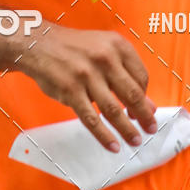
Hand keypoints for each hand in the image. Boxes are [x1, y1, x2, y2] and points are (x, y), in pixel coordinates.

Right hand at [20, 24, 156, 150]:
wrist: (38, 44)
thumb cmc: (74, 47)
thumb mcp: (103, 46)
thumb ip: (124, 70)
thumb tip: (146, 103)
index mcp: (117, 45)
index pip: (141, 76)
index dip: (146, 97)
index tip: (148, 110)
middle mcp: (105, 59)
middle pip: (131, 94)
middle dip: (144, 116)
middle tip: (150, 129)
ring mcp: (87, 75)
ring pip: (113, 110)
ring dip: (127, 129)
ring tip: (135, 140)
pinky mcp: (71, 91)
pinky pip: (92, 119)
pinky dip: (104, 135)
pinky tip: (113, 145)